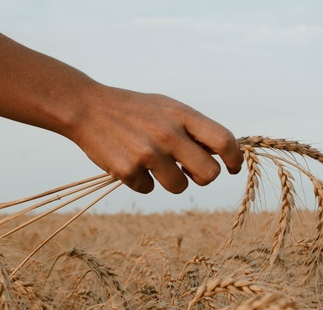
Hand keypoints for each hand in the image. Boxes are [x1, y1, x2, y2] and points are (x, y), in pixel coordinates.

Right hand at [62, 83, 242, 193]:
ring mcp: (148, 154)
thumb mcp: (166, 107)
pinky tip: (130, 162)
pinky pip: (148, 189)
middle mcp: (168, 134)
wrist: (88, 108)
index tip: (233, 167)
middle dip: (202, 177)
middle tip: (190, 171)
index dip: (234, 158)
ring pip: (179, 187)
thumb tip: (219, 155)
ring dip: (171, 181)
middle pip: (209, 174)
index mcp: (182, 115)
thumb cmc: (133, 109)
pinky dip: (142, 181)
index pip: (223, 140)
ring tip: (154, 164)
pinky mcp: (128, 171)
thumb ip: (192, 128)